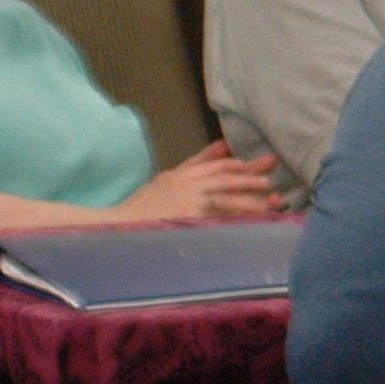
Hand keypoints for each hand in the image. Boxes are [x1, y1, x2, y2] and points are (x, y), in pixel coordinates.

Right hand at [122, 141, 283, 218]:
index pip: (206, 165)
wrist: (115, 225)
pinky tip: (253, 210)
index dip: (228, 163)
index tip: (245, 162)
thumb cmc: (135, 211)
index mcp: (174, 176)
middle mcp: (182, 183)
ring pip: (224, 190)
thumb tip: (208, 158)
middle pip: (222, 173)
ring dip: (248, 188)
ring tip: (268, 190)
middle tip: (270, 164)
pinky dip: (238, 210)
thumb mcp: (157, 187)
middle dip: (247, 169)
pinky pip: (220, 210)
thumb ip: (183, 172)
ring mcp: (186, 196)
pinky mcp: (189, 212)